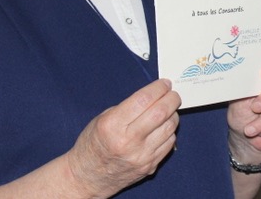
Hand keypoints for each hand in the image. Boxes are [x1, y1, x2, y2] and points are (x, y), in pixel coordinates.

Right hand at [65, 79, 181, 196]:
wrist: (88, 177)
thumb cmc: (93, 144)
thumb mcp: (103, 119)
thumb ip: (129, 107)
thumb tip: (155, 95)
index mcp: (112, 125)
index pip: (143, 100)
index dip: (158, 88)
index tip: (165, 83)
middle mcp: (128, 141)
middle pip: (161, 112)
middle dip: (171, 98)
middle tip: (173, 94)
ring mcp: (141, 156)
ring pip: (169, 127)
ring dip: (172, 114)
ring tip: (167, 110)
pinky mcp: (150, 166)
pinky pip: (169, 142)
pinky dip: (169, 131)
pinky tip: (162, 128)